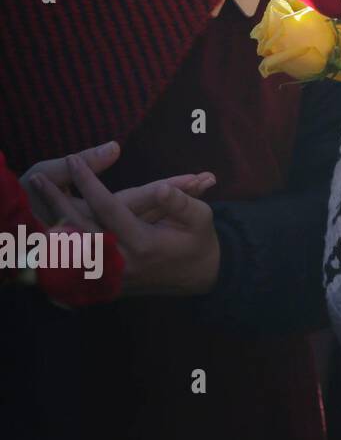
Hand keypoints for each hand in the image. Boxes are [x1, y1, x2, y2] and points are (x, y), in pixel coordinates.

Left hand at [27, 152, 219, 295]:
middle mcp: (122, 260)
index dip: (89, 182)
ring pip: (73, 244)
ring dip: (53, 217)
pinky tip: (47, 222)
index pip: (108, 207)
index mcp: (144, 242)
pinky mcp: (107, 280)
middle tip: (39, 176)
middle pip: (80, 226)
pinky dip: (60, 240)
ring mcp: (112, 274)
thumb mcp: (201, 218)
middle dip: (57, 199)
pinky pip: (77, 260)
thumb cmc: (199, 241)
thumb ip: (182, 202)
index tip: (74, 159)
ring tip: (40, 194)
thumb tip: (161, 189)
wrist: (198, 278)